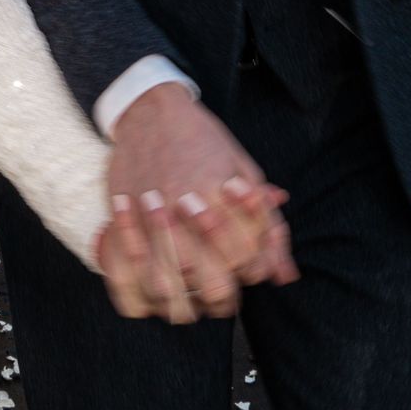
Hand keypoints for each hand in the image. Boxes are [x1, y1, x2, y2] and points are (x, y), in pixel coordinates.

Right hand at [95, 86, 297, 321]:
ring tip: (186, 300)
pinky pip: (128, 262)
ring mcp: (152, 208)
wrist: (151, 109)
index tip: (245, 277)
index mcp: (223, 192)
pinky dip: (140, 283)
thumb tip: (286, 276)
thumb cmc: (205, 141)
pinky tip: (153, 285)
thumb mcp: (246, 174)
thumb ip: (269, 227)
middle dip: (216, 296)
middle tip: (218, 298)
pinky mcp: (124, 211)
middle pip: (206, 277)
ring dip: (178, 298)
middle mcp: (187, 203)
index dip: (249, 275)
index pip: (244, 257)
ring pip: (165, 280)